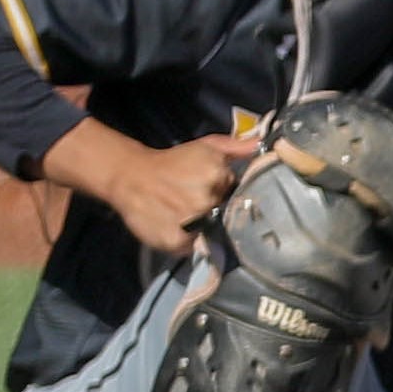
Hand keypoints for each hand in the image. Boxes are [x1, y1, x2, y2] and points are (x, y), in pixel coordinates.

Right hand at [45, 123, 260, 256]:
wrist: (131, 177)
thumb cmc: (173, 162)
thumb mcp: (206, 147)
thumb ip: (236, 147)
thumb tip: (261, 145)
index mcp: (217, 174)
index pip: (239, 193)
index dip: (226, 193)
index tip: (212, 190)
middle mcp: (206, 199)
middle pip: (225, 213)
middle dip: (215, 208)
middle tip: (195, 201)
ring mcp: (191, 222)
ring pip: (210, 231)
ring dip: (202, 226)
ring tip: (184, 213)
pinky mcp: (176, 242)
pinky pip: (193, 247)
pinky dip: (188, 241)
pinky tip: (176, 226)